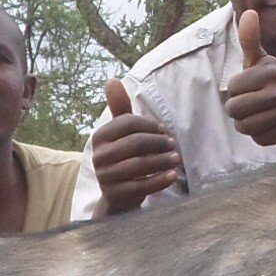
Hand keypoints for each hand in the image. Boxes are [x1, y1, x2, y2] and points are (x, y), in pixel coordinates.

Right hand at [90, 80, 182, 211]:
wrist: (117, 195)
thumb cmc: (124, 157)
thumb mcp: (121, 133)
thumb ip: (119, 108)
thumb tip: (111, 80)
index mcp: (100, 136)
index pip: (127, 123)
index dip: (149, 125)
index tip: (164, 130)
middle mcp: (98, 156)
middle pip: (135, 143)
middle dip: (159, 142)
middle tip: (174, 145)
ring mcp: (105, 176)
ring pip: (139, 165)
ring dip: (162, 160)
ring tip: (176, 159)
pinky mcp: (115, 195)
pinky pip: (141, 186)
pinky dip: (160, 180)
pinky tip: (173, 175)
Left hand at [221, 9, 275, 156]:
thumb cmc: (272, 85)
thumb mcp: (260, 62)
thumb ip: (251, 40)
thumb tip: (249, 12)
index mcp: (271, 70)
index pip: (233, 88)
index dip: (236, 91)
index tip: (250, 89)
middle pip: (235, 109)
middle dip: (238, 111)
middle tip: (253, 106)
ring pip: (244, 126)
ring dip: (247, 125)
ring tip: (260, 116)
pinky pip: (258, 138)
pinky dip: (260, 136)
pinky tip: (271, 126)